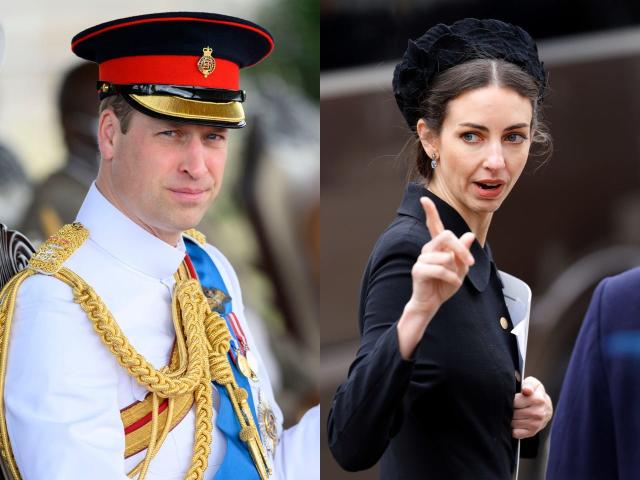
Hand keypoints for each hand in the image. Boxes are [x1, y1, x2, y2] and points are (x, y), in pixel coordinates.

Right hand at [408, 197, 474, 313]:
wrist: (432, 303)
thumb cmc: (444, 285)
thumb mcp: (460, 269)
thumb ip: (463, 253)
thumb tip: (469, 236)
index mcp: (437, 247)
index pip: (434, 225)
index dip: (430, 212)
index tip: (423, 198)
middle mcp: (428, 249)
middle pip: (446, 236)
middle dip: (462, 249)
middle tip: (470, 263)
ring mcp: (422, 259)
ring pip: (446, 256)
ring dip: (456, 270)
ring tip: (454, 280)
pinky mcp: (418, 270)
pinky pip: (441, 270)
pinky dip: (451, 279)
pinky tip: (451, 284)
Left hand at [511, 376, 552, 438]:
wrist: (546, 407)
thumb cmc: (535, 393)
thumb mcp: (533, 384)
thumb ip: (529, 384)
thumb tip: (526, 390)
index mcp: (538, 399)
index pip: (515, 402)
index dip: (509, 400)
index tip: (509, 398)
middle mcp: (538, 413)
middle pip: (513, 413)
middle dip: (508, 409)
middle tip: (508, 406)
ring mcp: (536, 424)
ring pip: (512, 423)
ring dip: (508, 418)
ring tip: (511, 412)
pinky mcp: (532, 432)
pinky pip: (516, 433)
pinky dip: (511, 428)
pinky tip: (513, 422)